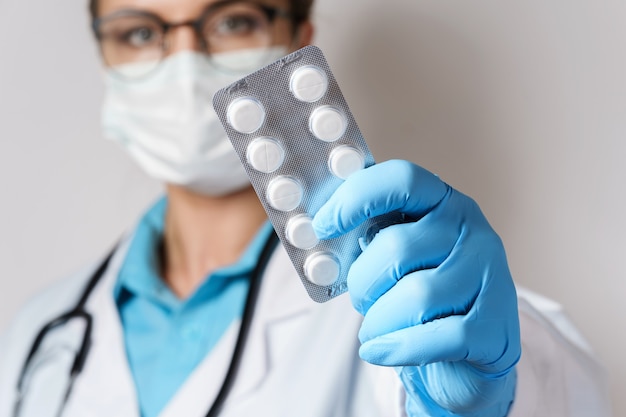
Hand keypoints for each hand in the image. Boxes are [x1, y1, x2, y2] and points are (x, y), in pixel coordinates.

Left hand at [312, 160, 519, 415]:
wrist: (465, 356)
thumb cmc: (420, 299)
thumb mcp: (397, 259)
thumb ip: (370, 239)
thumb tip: (319, 234)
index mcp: (443, 205)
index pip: (402, 180)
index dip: (355, 198)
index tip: (322, 225)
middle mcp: (472, 232)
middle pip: (397, 246)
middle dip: (363, 282)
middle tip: (359, 299)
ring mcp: (490, 277)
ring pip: (416, 297)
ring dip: (379, 321)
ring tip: (374, 329)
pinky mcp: (496, 326)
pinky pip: (437, 337)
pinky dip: (398, 348)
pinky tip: (380, 351)